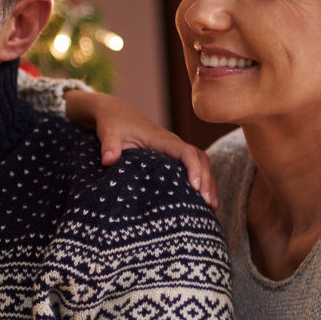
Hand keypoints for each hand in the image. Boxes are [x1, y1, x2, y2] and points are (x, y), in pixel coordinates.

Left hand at [68, 91, 216, 207]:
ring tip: (212, 207)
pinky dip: (201, 180)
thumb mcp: (109, 133)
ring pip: (200, 162)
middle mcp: (172, 143)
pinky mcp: (171, 155)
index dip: (193, 168)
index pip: (186, 152)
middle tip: (208, 204)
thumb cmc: (113, 123)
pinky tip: (201, 199)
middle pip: (200, 158)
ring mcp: (173, 149)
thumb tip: (108, 161)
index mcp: (161, 139)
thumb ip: (109, 146)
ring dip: (208, 182)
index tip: (195, 187)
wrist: (115, 112)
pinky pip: (192, 165)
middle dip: (207, 179)